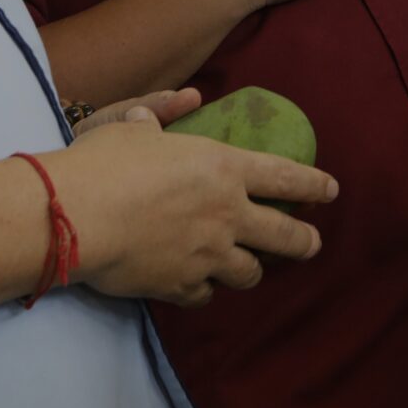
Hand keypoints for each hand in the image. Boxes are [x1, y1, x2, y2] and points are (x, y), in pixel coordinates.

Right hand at [55, 89, 337, 306]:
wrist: (76, 215)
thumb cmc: (105, 162)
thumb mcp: (133, 128)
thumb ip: (154, 119)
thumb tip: (154, 113)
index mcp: (223, 168)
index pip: (285, 178)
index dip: (313, 185)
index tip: (331, 191)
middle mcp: (226, 214)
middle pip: (284, 236)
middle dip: (303, 241)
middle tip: (310, 243)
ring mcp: (207, 255)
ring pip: (249, 272)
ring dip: (251, 268)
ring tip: (250, 267)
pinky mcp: (181, 285)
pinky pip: (205, 294)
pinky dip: (204, 290)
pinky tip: (198, 285)